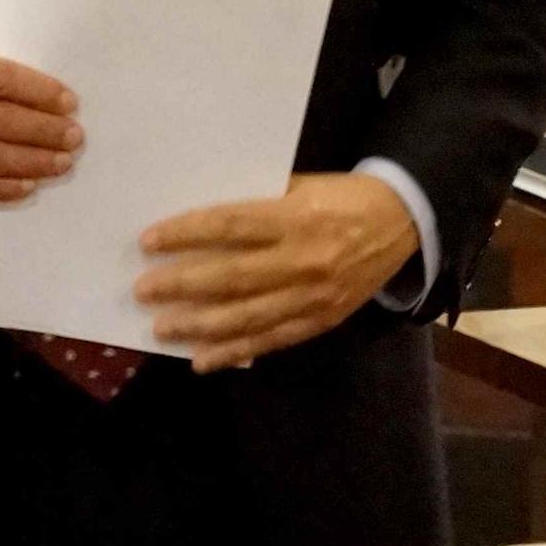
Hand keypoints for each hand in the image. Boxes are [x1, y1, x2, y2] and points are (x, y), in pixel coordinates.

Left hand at [134, 174, 417, 369]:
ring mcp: (313, 295)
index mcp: (297, 216)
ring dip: (200, 326)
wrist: (402, 223)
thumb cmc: (341, 197)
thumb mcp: (301, 184)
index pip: (231, 225)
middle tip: (143, 290)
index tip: (148, 241)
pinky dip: (235, 352)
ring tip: (162, 328)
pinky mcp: (321, 320)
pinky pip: (271, 340)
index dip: (187, 233)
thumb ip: (257, 200)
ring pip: (248, 316)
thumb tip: (199, 220)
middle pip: (233, 276)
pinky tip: (201, 361)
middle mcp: (304, 259)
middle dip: (183, 284)